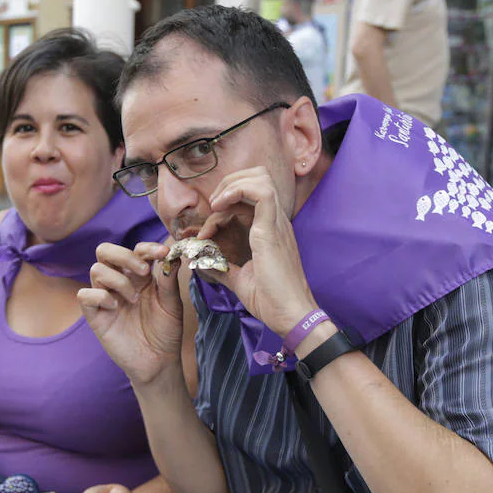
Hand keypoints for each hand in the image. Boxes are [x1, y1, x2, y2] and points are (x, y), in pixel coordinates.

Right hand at [78, 241, 184, 387]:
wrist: (158, 362)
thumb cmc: (166, 331)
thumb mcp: (171, 304)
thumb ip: (168, 280)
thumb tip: (171, 254)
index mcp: (139, 276)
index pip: (135, 250)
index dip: (148, 247)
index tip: (164, 253)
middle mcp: (120, 282)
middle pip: (105, 251)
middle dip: (123, 254)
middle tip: (143, 271)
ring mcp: (106, 298)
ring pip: (96, 270)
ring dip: (118, 279)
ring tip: (134, 299)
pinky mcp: (96, 316)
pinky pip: (85, 295)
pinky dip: (100, 296)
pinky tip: (115, 307)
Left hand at [198, 166, 316, 335]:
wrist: (290, 315)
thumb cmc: (271, 301)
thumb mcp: (239, 280)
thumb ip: (222, 267)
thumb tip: (202, 261)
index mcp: (270, 230)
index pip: (251, 196)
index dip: (224, 204)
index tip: (206, 231)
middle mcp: (276, 221)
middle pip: (258, 177)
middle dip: (229, 183)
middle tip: (212, 207)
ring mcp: (276, 223)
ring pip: (260, 177)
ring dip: (231, 185)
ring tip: (215, 206)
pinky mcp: (272, 229)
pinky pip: (261, 192)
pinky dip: (236, 191)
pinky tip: (220, 208)